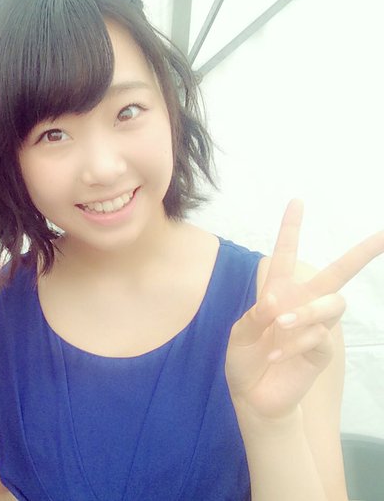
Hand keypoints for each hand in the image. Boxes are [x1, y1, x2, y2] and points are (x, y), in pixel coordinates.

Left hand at [225, 199, 383, 419]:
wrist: (252, 397)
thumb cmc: (245, 361)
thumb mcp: (239, 334)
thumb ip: (255, 316)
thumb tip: (276, 302)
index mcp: (277, 293)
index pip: (285, 256)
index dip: (291, 230)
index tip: (297, 202)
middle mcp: (300, 305)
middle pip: (337, 274)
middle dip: (361, 253)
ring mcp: (314, 328)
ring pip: (332, 304)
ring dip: (306, 312)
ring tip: (279, 325)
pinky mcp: (320, 351)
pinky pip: (320, 337)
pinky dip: (296, 343)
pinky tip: (276, 356)